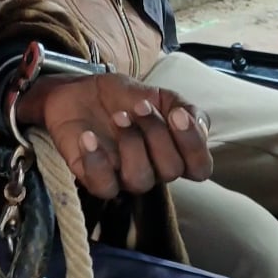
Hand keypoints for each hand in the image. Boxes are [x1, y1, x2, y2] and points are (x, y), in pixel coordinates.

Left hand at [14, 73, 212, 199]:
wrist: (78, 92)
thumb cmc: (120, 96)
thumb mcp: (155, 92)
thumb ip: (180, 106)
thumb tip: (193, 121)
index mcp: (173, 151)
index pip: (200, 168)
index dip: (193, 146)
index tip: (177, 115)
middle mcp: (153, 169)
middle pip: (171, 170)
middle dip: (157, 134)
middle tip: (140, 107)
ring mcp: (124, 176)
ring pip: (140, 180)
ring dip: (131, 144)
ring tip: (118, 117)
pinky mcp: (96, 179)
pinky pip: (104, 186)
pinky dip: (97, 160)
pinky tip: (89, 136)